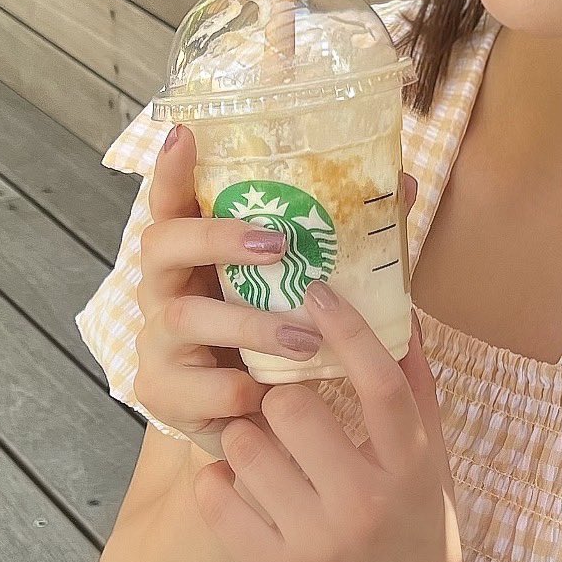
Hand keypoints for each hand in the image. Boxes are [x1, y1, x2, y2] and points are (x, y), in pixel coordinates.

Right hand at [135, 126, 416, 462]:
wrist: (257, 428)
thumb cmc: (277, 340)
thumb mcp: (303, 286)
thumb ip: (343, 238)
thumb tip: (403, 182)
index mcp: (192, 253)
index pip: (170, 200)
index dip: (171, 168)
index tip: (186, 133)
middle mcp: (164, 287)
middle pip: (162, 245)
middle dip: (217, 238)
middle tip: (278, 244)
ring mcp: (157, 341)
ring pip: (186, 318)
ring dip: (250, 325)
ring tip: (306, 340)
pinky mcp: (162, 393)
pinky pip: (192, 387)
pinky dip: (235, 388)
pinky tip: (267, 392)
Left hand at [190, 272, 478, 561]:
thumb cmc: (424, 546)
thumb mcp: (432, 472)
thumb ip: (416, 396)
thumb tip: (399, 315)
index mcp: (411, 468)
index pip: (378, 379)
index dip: (345, 326)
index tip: (314, 290)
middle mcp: (366, 502)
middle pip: (290, 407)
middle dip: (275, 400)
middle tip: (276, 408)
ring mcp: (319, 543)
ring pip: (245, 449)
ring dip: (244, 442)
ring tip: (258, 453)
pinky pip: (217, 501)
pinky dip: (216, 484)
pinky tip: (234, 487)